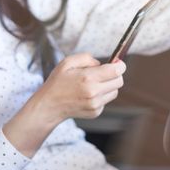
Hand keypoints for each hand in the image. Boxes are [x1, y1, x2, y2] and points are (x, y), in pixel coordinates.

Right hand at [3, 53, 125, 157]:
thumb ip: (86, 58)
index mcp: (88, 78)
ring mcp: (95, 104)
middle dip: (115, 75)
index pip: (116, 71)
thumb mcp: (67, 63)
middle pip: (119, 81)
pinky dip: (102, 96)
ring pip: (115, 91)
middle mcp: (94, 92)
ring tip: (93, 84)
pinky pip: (106, 100)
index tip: (118, 63)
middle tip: (106, 72)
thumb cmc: (57, 82)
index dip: (120, 65)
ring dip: (109, 86)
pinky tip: (88, 94)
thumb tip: (101, 63)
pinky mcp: (96, 112)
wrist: (50, 106)